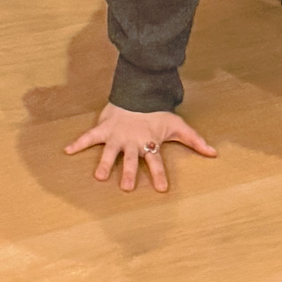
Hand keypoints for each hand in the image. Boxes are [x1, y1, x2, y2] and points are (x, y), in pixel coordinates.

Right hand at [66, 102, 217, 193]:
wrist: (138, 92)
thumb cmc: (157, 113)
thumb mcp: (177, 126)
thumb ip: (194, 141)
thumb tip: (214, 153)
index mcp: (149, 142)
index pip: (156, 161)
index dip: (159, 174)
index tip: (162, 189)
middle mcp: (132, 141)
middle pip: (132, 160)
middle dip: (130, 173)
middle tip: (127, 187)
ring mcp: (117, 135)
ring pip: (110, 151)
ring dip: (106, 163)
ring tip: (100, 176)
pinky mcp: (104, 127)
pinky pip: (89, 136)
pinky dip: (78, 142)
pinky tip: (66, 150)